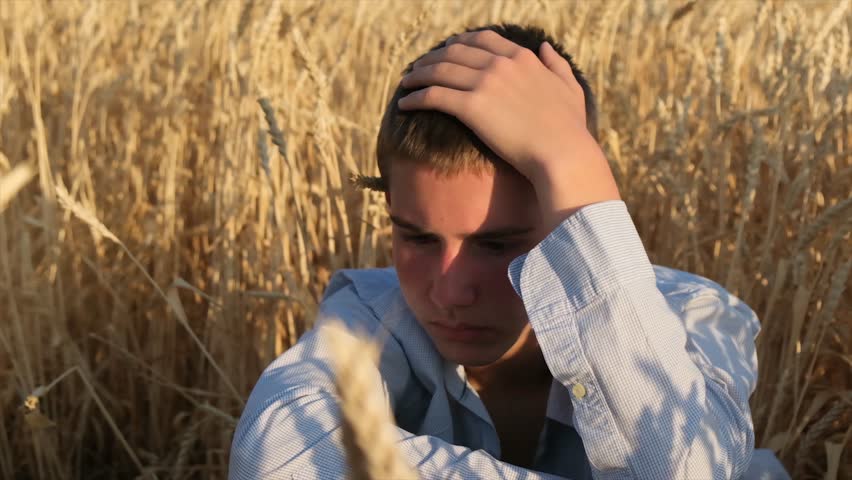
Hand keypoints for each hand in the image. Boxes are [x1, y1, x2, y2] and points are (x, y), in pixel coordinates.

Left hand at [398, 30, 619, 227]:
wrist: (563, 153)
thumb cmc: (570, 129)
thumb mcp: (570, 88)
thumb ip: (556, 65)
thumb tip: (543, 46)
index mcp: (522, 57)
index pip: (482, 40)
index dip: (459, 43)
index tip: (446, 49)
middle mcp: (501, 64)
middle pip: (454, 52)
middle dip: (432, 58)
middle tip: (418, 67)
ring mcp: (485, 83)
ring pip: (439, 71)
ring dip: (418, 75)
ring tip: (406, 83)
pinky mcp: (472, 107)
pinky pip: (434, 96)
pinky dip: (416, 98)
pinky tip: (405, 105)